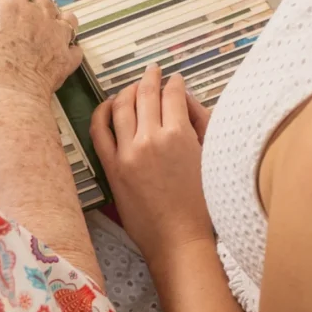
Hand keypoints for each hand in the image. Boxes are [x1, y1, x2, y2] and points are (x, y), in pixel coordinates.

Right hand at [0, 0, 81, 104]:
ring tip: (49, 37)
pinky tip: (59, 58)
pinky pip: (74, 49)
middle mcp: (37, 13)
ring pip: (66, 19)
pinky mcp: (68, 58)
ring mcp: (56, 35)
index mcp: (10, 4)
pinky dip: (68, 52)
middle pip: (42, 2)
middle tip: (24, 29)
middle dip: (35, 12)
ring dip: (57, 25)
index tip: (6, 11)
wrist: (7, 98)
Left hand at [91, 65, 214, 258]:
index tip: (175, 79)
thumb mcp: (211, 158)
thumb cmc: (203, 204)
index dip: (174, 83)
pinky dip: (102, 113)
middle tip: (154, 70)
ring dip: (128, 91)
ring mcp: (127, 153)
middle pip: (146, 96)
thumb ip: (200, 125)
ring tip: (134, 86)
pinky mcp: (112, 168)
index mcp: (179, 135)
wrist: (179, 241)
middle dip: (151, 78)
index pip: (173, 95)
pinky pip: (100, 131)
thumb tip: (186, 101)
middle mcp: (150, 138)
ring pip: (122, 108)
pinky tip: (108, 105)